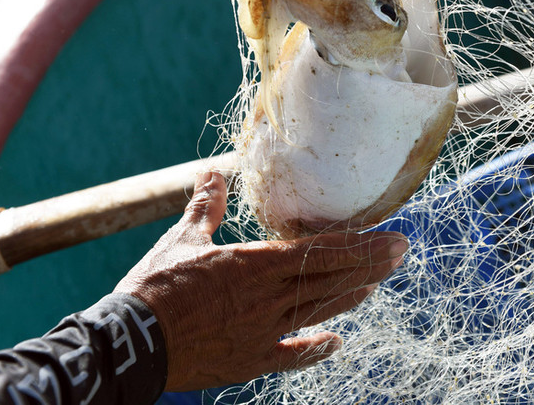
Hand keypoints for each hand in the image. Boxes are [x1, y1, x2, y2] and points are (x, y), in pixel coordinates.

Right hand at [114, 172, 407, 391]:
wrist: (132, 343)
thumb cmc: (155, 285)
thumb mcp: (181, 239)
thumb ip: (205, 207)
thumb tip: (213, 173)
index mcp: (255, 263)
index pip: (320, 250)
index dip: (360, 244)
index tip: (392, 237)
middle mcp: (270, 298)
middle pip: (331, 279)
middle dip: (370, 265)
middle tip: (401, 253)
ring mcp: (265, 332)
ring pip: (319, 310)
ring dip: (352, 296)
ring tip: (378, 283)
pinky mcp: (252, 360)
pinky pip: (293, 353)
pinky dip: (315, 347)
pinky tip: (337, 342)